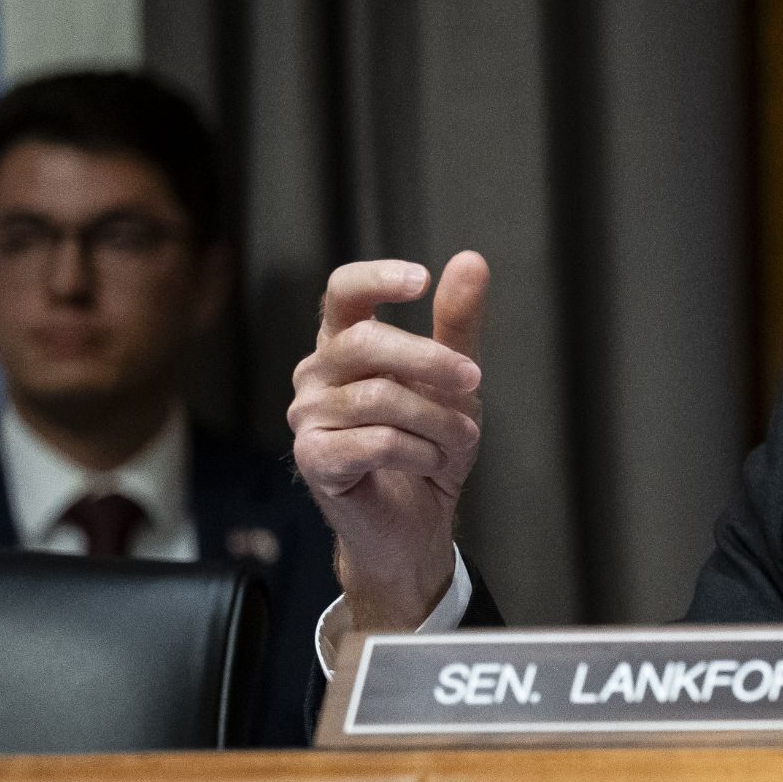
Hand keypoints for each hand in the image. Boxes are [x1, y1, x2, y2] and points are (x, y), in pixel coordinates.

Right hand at [290, 252, 488, 635]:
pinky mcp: (314, 459)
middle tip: (474, 381)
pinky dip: (421, 452)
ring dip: (438, 420)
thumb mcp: (455, 380)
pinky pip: (377, 442)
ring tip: (461, 439)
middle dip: (431, 360)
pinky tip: (431, 462)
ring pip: (379, 398)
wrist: (416, 521)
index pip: (342, 292)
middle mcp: (317, 374)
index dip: (377, 279)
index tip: (422, 280)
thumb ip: (458, 322)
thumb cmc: (429, 444)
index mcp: (345, 344)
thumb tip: (469, 259)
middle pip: (365, 341)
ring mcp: (309, 417)